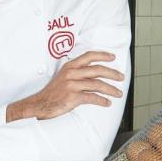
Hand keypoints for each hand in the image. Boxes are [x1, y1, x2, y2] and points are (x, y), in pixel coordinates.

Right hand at [8, 51, 123, 120]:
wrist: (40, 104)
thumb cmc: (53, 92)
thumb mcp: (63, 77)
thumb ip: (77, 73)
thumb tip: (94, 74)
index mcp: (69, 66)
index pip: (89, 56)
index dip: (102, 55)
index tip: (112, 57)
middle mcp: (71, 73)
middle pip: (97, 70)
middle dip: (112, 73)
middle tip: (121, 77)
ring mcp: (72, 85)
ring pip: (98, 85)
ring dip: (111, 89)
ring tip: (118, 93)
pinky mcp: (73, 97)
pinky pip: (92, 98)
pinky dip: (102, 101)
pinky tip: (107, 103)